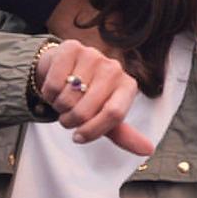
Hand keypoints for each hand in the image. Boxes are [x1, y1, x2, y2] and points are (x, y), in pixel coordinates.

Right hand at [35, 40, 154, 154]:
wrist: (65, 70)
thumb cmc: (88, 96)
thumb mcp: (105, 116)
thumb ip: (124, 134)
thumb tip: (148, 150)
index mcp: (128, 86)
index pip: (114, 114)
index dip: (93, 130)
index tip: (78, 137)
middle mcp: (114, 68)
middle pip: (86, 110)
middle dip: (70, 120)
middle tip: (68, 116)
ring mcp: (93, 55)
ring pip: (67, 98)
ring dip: (58, 107)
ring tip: (62, 100)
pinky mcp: (71, 47)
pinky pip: (53, 84)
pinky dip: (48, 93)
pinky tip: (53, 89)